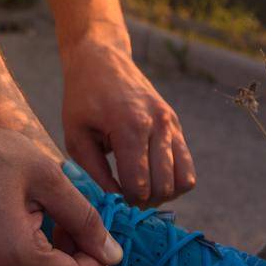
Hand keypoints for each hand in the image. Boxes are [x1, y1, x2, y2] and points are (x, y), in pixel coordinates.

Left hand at [60, 30, 195, 206]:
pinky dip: (174, 180)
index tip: (110, 198)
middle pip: (163, 187)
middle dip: (143, 201)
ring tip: (139, 186)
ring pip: (183, 181)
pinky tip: (150, 175)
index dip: (124, 202)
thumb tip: (113, 206)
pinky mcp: (176, 124)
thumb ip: (94, 174)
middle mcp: (158, 124)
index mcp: (130, 126)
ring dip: (162, 193)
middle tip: (123, 194)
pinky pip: (188, 167)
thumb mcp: (77, 136)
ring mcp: (171, 123)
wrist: (101, 59)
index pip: (139, 186)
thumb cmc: (83, 98)